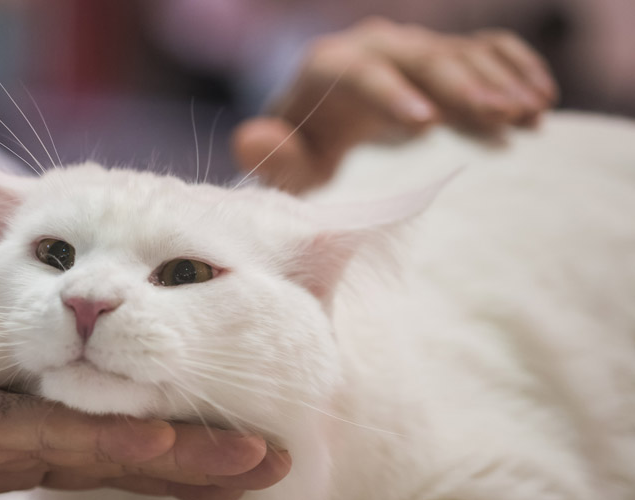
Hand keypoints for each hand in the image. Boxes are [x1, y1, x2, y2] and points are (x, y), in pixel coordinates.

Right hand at [0, 353, 289, 499]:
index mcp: (21, 458)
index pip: (122, 467)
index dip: (185, 475)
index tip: (240, 480)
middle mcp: (26, 434)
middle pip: (136, 448)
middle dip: (208, 458)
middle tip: (277, 461)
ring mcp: (1, 427)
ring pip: (111, 436)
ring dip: (183, 449)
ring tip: (253, 456)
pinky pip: (52, 438)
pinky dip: (110, 443)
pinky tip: (160, 448)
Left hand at [232, 18, 557, 192]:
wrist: (324, 122)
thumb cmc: (302, 151)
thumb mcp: (285, 163)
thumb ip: (270, 156)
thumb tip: (247, 140)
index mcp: (328, 68)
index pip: (361, 74)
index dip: (393, 96)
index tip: (427, 126)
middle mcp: (374, 46)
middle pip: (422, 58)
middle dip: (463, 86)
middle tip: (503, 116)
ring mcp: (411, 48)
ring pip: (461, 52)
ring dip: (500, 80)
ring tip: (533, 113)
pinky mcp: (442, 56)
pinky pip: (486, 49)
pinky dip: (514, 68)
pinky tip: (541, 100)